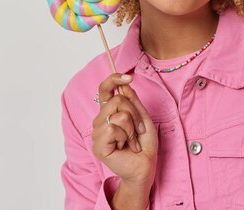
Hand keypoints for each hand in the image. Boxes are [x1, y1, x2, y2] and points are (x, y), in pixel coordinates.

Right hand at [91, 73, 157, 187]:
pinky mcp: (98, 145)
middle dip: (135, 114)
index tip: (129, 77)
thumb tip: (124, 86)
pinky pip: (113, 128)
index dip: (114, 79)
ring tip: (132, 140)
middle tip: (139, 130)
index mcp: (109, 112)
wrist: (146, 165)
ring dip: (133, 128)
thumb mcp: (143, 117)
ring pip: (119, 115)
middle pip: (117, 100)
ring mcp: (98, 132)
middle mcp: (100, 120)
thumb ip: (133, 101)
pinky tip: (125, 147)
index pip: (104, 90)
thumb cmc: (144, 143)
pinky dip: (126, 137)